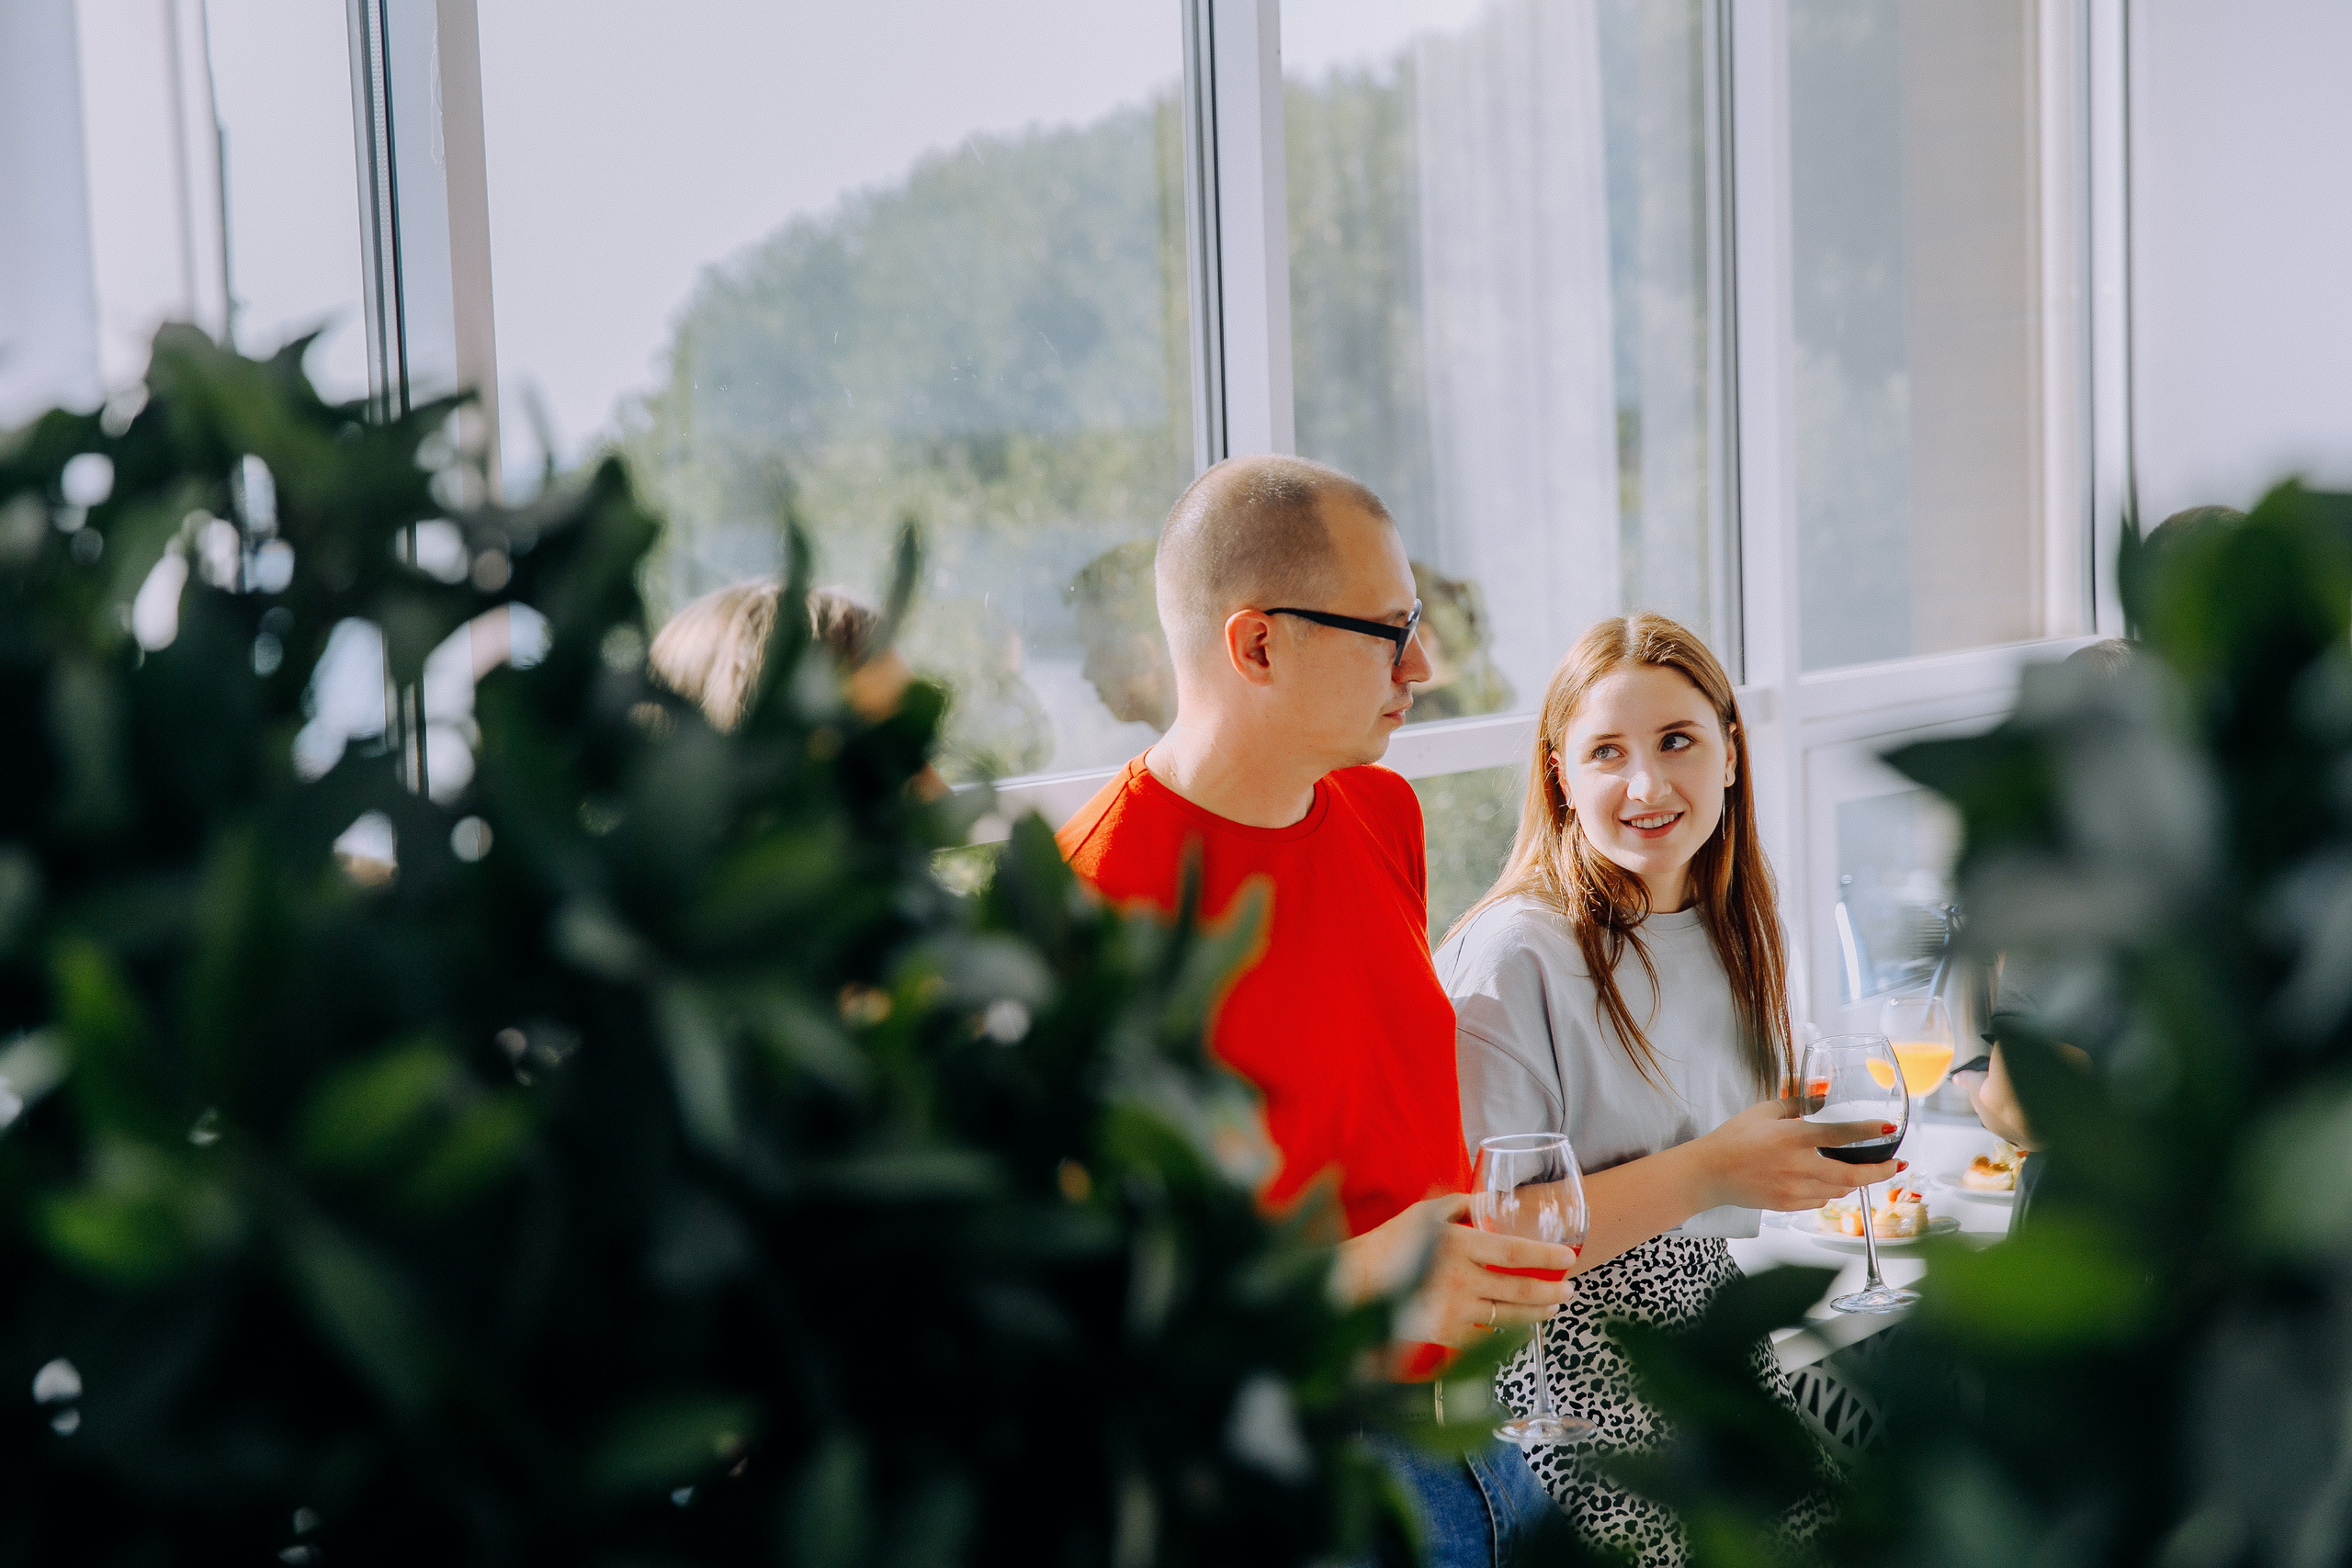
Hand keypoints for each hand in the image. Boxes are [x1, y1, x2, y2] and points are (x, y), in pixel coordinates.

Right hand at [1334, 1194, 1577, 1349]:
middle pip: (1520, 1290)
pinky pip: (1486, 1336)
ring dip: (1537, 1313)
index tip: (1569, 1258)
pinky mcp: (1445, 1334)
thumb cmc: (1391, 1241)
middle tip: (1570, 1289)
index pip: (1515, 1253)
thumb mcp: (1426, 1211)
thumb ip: (1461, 1204)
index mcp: (1458, 1244)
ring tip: (1553, 1308)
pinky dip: (1507, 1332)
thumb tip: (1489, 1202)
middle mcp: (1460, 1279)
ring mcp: (1453, 1310)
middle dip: (1552, 1291)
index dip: (1546, 1257)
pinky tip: (1519, 1326)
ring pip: (1509, 1317)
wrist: (1357, 1282)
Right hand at [1690, 1100, 1904, 1210]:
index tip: (1889, 1129)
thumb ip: (1798, 1102)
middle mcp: (1798, 1166)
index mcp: (1793, 1137)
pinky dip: (1830, 1191)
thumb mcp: (1764, 1110)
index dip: (1870, 1131)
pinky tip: (1827, 1182)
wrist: (1710, 1173)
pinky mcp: (1789, 1205)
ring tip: (1862, 1171)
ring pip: (1840, 1190)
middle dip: (1881, 1172)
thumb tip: (1824, 1093)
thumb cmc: (1734, 1138)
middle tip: (1897, 1165)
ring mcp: (1794, 1189)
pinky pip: (1821, 1201)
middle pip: (1852, 1174)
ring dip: (1854, 1181)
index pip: (1841, 1134)